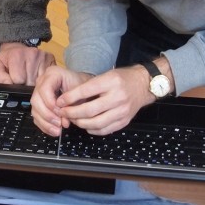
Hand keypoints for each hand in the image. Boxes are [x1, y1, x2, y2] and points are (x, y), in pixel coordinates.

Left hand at [0, 43, 55, 84]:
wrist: (17, 48)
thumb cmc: (7, 59)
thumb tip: (8, 85)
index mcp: (17, 55)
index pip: (18, 80)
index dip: (15, 84)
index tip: (13, 80)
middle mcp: (32, 54)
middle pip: (30, 82)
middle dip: (25, 85)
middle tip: (21, 80)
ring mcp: (43, 57)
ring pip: (39, 81)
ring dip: (33, 83)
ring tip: (28, 79)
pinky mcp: (51, 59)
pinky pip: (47, 77)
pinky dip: (41, 80)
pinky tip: (36, 77)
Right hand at [30, 66, 91, 135]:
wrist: (83, 89)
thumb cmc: (82, 88)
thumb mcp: (80, 93)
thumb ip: (71, 106)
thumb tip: (63, 121)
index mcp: (52, 74)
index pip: (44, 89)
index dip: (50, 103)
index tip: (60, 113)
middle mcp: (42, 82)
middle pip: (36, 100)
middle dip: (47, 115)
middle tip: (59, 123)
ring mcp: (38, 93)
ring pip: (35, 110)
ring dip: (46, 122)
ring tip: (58, 130)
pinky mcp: (39, 104)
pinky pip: (37, 116)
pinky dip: (44, 125)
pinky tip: (54, 131)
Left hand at [34, 66, 152, 135]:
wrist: (144, 84)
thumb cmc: (122, 79)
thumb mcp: (106, 75)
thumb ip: (89, 86)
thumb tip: (68, 98)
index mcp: (111, 82)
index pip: (86, 91)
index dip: (70, 98)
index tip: (60, 101)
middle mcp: (117, 97)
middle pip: (89, 110)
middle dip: (72, 113)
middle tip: (63, 112)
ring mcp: (122, 111)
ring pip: (96, 123)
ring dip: (80, 123)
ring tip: (73, 119)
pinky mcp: (124, 121)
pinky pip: (105, 130)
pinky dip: (92, 129)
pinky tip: (86, 125)